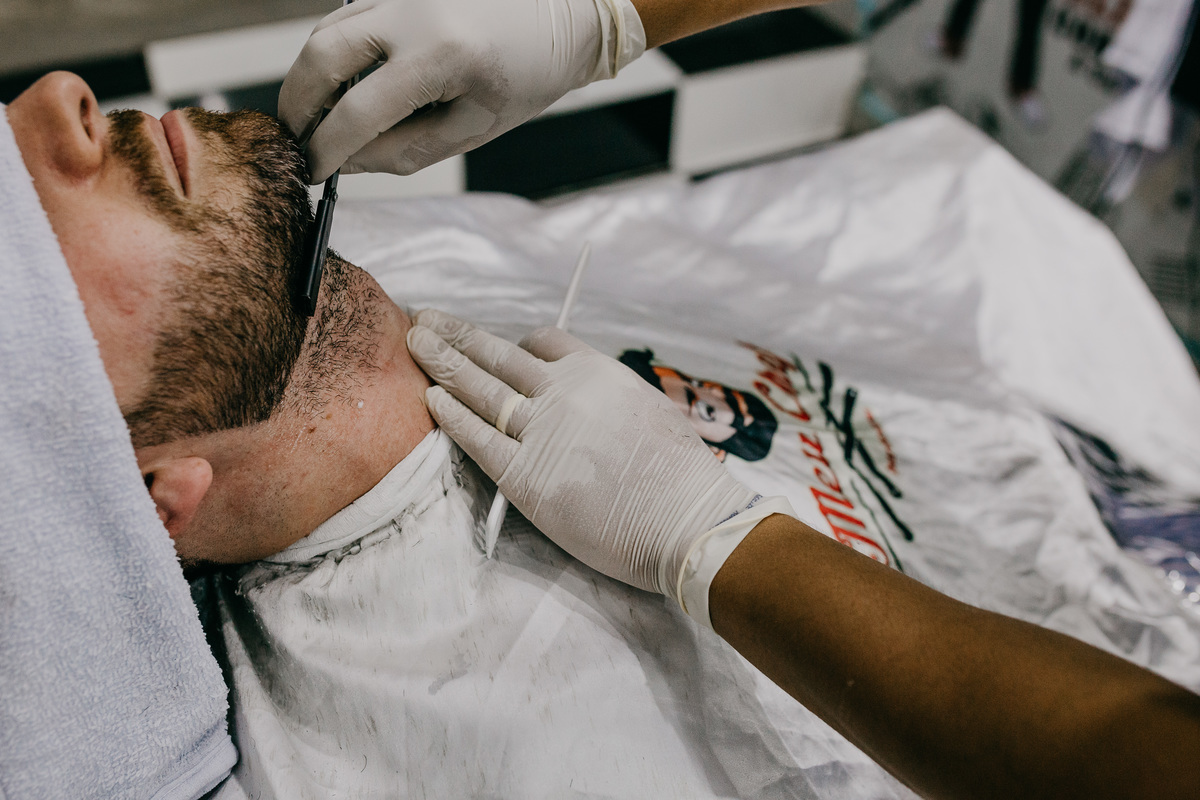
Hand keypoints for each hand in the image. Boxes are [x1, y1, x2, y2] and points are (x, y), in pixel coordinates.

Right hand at [279, 0, 645, 182]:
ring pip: (324, 33)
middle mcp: (411, 14)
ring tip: (311, 120)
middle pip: (322, 59)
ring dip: (307, 79)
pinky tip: (335, 88)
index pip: (357, 112)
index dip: (327, 149)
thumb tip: (346, 161)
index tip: (313, 172)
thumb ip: (404, 151)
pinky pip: (344, 18)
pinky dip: (329, 54)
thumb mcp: (470, 130)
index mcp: (440, 56)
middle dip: (299, 107)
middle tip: (297, 143)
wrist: (556, 19)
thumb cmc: (523, 77)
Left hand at [405, 309, 758, 598]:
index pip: (542, 342)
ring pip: (480, 387)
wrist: (687, 519)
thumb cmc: (682, 476)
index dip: (513, 342)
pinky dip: (452, 416)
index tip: (494, 347)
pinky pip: (478, 438)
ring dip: (442, 361)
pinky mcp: (526, 476)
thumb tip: (595, 403)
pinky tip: (430, 398)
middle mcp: (564, 392)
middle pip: (497, 354)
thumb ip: (613, 400)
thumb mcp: (652, 412)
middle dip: (456, 334)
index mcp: (598, 372)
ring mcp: (541, 431)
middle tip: (424, 317)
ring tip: (414, 341)